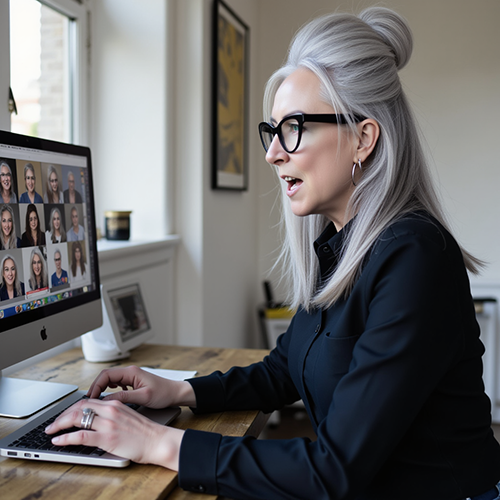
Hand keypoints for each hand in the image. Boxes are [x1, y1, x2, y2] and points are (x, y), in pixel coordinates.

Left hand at [45, 398, 183, 468]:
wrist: (158, 440)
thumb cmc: (146, 432)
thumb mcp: (129, 417)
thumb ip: (114, 416)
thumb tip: (99, 421)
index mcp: (116, 404)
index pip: (88, 401)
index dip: (73, 407)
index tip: (65, 415)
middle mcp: (110, 410)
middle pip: (79, 406)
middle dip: (62, 415)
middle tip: (53, 424)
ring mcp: (108, 423)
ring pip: (76, 417)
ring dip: (59, 424)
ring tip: (51, 431)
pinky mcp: (107, 437)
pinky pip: (80, 435)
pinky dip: (66, 438)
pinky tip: (58, 441)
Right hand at [86, 365, 195, 407]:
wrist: (175, 393)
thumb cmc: (163, 394)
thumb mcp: (143, 397)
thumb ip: (124, 398)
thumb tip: (106, 400)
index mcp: (132, 372)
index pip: (107, 375)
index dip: (96, 385)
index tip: (91, 397)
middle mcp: (130, 372)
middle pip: (106, 376)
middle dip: (97, 387)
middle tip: (90, 400)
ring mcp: (132, 376)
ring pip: (111, 379)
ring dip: (103, 388)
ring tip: (98, 401)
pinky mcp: (134, 382)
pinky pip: (118, 383)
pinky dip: (111, 390)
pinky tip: (111, 398)